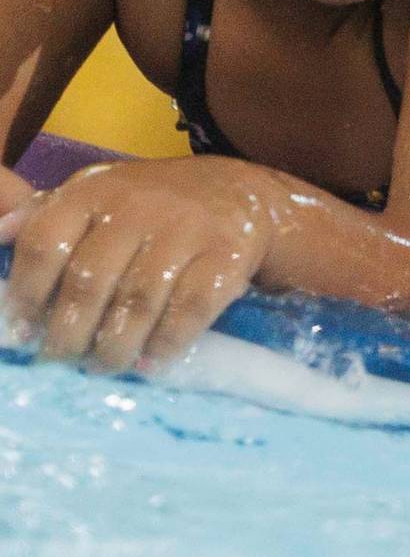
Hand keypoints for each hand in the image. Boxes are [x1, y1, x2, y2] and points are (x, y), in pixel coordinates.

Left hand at [0, 157, 277, 374]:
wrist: (240, 192)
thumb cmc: (150, 206)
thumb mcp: (96, 196)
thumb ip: (44, 215)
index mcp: (94, 191)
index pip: (45, 243)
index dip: (27, 294)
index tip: (22, 332)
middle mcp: (138, 206)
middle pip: (89, 281)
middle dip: (68, 333)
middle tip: (62, 360)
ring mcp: (186, 229)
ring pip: (138, 300)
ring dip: (114, 346)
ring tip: (103, 366)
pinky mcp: (228, 254)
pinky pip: (191, 308)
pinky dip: (167, 342)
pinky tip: (151, 363)